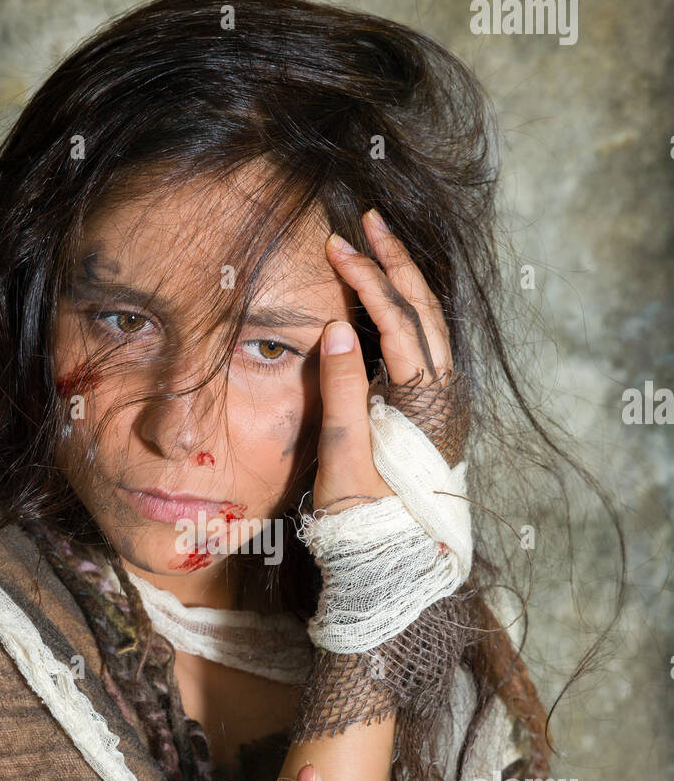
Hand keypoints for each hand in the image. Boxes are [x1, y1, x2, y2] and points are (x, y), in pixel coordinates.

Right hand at [314, 207, 454, 513]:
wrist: (394, 560)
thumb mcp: (346, 454)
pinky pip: (426, 343)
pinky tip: (388, 299)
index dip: (367, 280)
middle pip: (423, 310)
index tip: (337, 246)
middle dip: (395, 262)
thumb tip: (337, 328)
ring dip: (404, 281)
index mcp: (424, 400)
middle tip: (368, 221)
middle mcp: (444, 394)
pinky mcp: (434, 411)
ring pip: (430, 323)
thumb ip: (344, 389)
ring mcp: (443, 401)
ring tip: (378, 244)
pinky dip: (407, 310)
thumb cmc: (364, 515)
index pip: (397, 321)